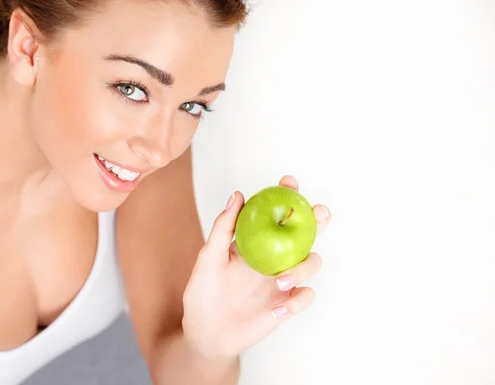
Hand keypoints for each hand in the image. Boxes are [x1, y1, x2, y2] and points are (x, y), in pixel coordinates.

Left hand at [182, 175, 331, 359]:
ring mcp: (282, 280)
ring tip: (280, 280)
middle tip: (317, 213)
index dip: (287, 196)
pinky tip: (278, 308)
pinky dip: (298, 299)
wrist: (206, 333)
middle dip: (317, 219)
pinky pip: (306, 297)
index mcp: (256, 242)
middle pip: (305, 233)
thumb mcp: (208, 258)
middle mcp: (273, 257)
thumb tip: (236, 196)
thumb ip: (223, 228)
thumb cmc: (203, 293)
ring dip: (304, 267)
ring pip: (312, 262)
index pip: (275, 214)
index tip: (288, 183)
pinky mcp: (286, 304)